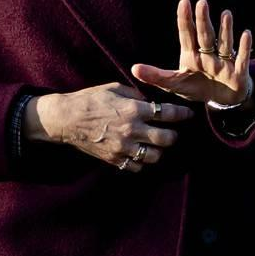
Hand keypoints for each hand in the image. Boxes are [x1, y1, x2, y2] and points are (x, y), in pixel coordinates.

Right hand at [24, 83, 192, 171]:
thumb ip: (136, 95)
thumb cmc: (90, 99)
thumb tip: (150, 101)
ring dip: (159, 150)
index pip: (167, 114)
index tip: (188, 115)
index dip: (182, 114)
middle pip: (166, 139)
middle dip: (174, 136)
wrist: (66, 119)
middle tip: (173, 133)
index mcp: (134, 110)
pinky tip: (140, 153)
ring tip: (156, 145)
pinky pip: (137, 167)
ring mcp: (124, 148)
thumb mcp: (114, 88)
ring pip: (155, 156)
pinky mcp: (115, 160)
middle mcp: (132, 130)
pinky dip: (141, 162)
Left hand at [132, 0, 253, 106]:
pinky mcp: (238, 73)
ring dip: (226, 30)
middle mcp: (208, 55)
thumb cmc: (197, 87)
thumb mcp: (174, 83)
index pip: (187, 35)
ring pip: (224, 44)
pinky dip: (244, 48)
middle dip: (203, 21)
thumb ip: (156, 76)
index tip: (184, 2)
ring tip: (226, 13)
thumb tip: (133, 68)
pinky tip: (245, 34)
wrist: (222, 99)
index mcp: (191, 55)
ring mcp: (224, 63)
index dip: (185, 20)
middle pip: (205, 36)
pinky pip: (241, 59)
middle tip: (201, 3)